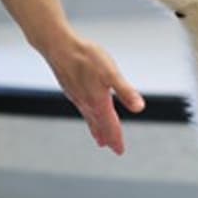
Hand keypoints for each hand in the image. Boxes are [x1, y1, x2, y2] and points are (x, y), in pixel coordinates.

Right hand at [41, 32, 144, 154]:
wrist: (59, 46)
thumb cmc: (85, 57)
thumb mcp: (111, 72)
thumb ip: (125, 91)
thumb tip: (139, 107)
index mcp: (98, 101)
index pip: (110, 125)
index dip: (116, 138)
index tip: (119, 150)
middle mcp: (87, 103)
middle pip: (99, 126)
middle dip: (107, 137)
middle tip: (113, 148)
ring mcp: (78, 98)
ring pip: (89, 119)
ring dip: (96, 130)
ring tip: (100, 140)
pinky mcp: (72, 90)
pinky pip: (82, 111)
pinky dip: (88, 119)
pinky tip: (88, 114)